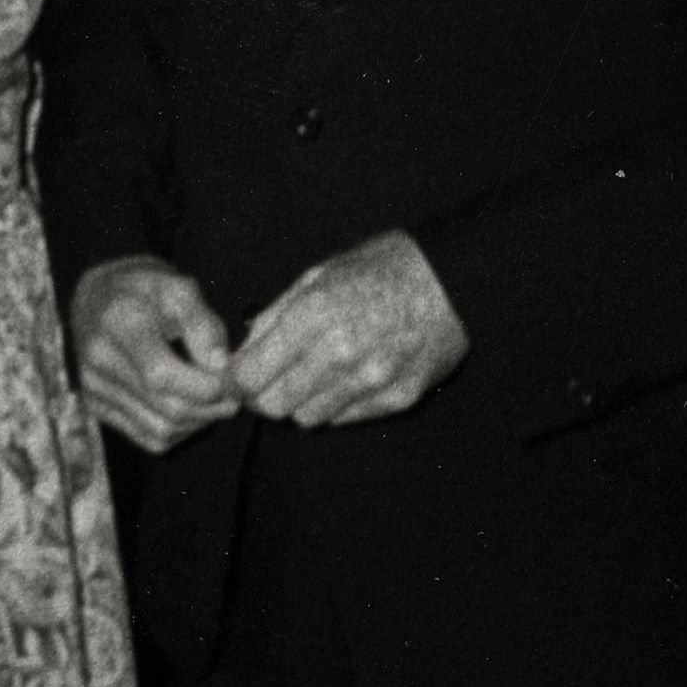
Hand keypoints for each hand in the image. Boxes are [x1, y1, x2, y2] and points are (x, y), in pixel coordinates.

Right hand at [72, 255, 239, 453]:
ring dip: (199, 421)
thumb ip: (203, 323)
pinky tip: (187, 408)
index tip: (231, 380)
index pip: (162, 374)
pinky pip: (150, 438)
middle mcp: (98, 359)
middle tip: (233, 394)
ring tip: (213, 400)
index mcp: (118, 322)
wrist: (97, 299)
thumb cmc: (144, 291)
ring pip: (162, 429)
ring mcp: (94, 387)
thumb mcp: (178, 288)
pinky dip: (179, 431)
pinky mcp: (97, 408)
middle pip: (167, 407)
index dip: (206, 386)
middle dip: (212, 407)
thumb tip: (220, 366)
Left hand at [231, 229, 465, 426]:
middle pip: (274, 405)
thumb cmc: (380, 269)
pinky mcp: (398, 398)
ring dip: (301, 401)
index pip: (249, 375)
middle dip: (263, 396)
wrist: (452, 281)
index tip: (235, 378)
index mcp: (313, 315)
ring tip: (313, 374)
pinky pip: (345, 418)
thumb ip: (275, 316)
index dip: (234, 381)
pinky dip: (336, 404)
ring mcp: (372, 381)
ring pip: (308, 418)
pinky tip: (346, 378)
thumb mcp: (317, 275)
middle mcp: (340, 354)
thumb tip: (244, 350)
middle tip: (269, 382)